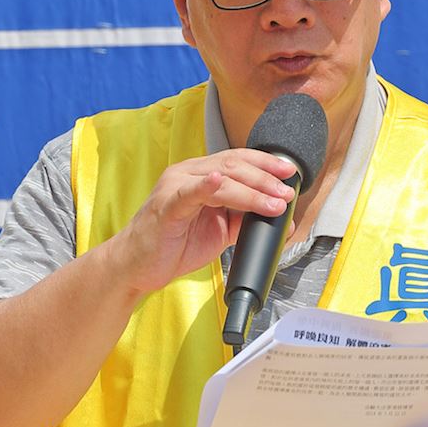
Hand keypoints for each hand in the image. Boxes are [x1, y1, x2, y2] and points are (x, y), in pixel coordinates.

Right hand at [108, 149, 296, 295]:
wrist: (137, 266)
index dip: (266, 164)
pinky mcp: (166, 205)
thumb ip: (245, 221)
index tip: (290, 173)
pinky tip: (221, 182)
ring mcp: (175, 186)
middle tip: (287, 192)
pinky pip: (189, 192)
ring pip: (220, 179)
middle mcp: (188, 174)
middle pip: (234, 165)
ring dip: (252, 191)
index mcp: (201, 176)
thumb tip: (282, 221)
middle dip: (265, 178)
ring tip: (273, 202)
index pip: (239, 160)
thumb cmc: (173, 245)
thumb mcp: (219, 232)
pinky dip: (207, 185)